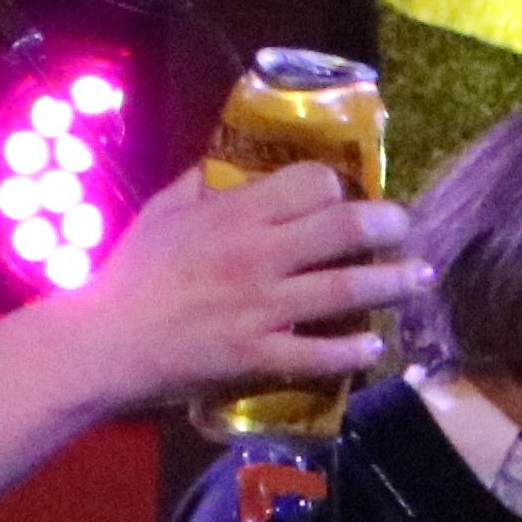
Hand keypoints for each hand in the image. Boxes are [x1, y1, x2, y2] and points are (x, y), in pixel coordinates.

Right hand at [69, 165, 419, 409]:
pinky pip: (319, 354)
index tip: (349, 194)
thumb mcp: (161, 213)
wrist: (103, 343)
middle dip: (388, 225)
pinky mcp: (258, 355)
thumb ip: (198, 185)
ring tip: (418, 280)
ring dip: (392, 283)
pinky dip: (353, 352)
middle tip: (406, 228)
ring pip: (346, 289)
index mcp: (235, 214)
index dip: (338, 185)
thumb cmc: (129, 275)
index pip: (311, 183)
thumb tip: (225, 165)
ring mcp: (263, 307)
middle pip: (344, 228)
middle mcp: (259, 255)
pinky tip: (373, 347)